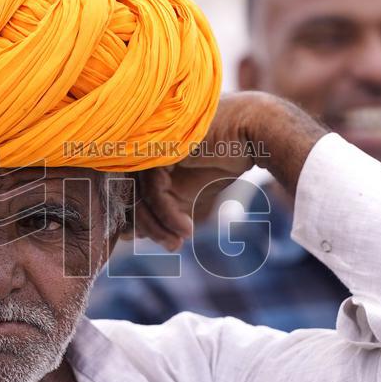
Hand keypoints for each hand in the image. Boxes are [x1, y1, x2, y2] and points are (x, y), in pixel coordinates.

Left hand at [131, 92, 327, 249]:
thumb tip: (136, 236)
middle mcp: (143, 151)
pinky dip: (168, 214)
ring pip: (138, 193)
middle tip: (170, 246)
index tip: (157, 241)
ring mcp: (149, 146)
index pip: (127, 192)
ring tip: (177, 243)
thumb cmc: (223, 161)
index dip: (137, 220)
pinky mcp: (161, 147)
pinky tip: (187, 229)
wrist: (253, 135)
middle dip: (146, 227)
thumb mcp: (188, 192)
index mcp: (145, 158)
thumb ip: (163, 209)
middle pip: (129, 194)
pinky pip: (154, 189)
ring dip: (157, 225)